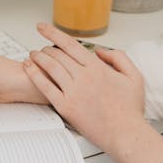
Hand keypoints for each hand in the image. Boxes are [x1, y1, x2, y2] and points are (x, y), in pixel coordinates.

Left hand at [22, 23, 146, 152]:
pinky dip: (34, 75)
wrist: (125, 134)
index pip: (70, 44)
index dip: (53, 33)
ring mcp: (73, 92)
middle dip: (46, 48)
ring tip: (32, 55)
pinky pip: (45, 87)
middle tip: (41, 48)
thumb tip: (100, 51)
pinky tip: (28, 68)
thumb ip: (118, 58)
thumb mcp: (134, 76)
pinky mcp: (66, 107)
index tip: (43, 27)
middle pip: (57, 55)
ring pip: (50, 67)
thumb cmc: (129, 110)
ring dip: (38, 58)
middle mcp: (84, 77)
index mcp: (97, 68)